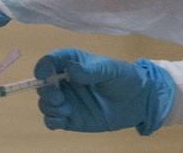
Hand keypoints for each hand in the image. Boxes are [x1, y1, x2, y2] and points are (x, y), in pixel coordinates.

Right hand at [35, 48, 173, 135]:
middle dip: (46, 91)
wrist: (138, 102)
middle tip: (60, 98)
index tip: (44, 74)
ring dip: (49, 107)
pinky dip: (52, 121)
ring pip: (45, 103)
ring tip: (66, 110)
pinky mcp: (70, 119)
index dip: (43, 66)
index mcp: (72, 63)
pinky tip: (64, 120)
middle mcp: (65, 81)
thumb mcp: (110, 70)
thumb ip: (91, 71)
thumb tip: (70, 69)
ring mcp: (66, 100)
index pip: (50, 61)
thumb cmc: (124, 78)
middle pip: (43, 84)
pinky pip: (52, 121)